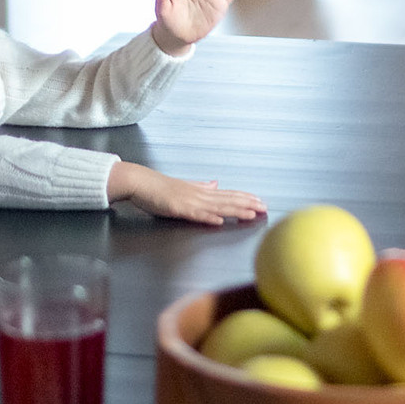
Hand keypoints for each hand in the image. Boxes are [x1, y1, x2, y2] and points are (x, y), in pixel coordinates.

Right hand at [110, 161, 266, 224]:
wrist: (139, 182)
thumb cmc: (158, 187)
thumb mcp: (183, 186)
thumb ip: (200, 186)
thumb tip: (215, 183)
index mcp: (200, 191)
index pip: (227, 195)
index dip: (245, 198)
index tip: (260, 201)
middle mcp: (198, 195)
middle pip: (227, 200)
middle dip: (247, 204)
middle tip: (264, 208)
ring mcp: (189, 202)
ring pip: (216, 207)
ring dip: (234, 210)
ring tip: (250, 214)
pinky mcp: (177, 209)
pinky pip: (195, 215)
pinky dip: (208, 218)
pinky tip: (220, 221)